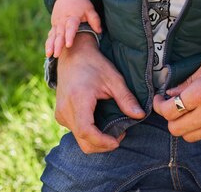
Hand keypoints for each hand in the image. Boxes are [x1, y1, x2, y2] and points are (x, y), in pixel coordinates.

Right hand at [46, 0, 101, 57]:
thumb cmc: (80, 3)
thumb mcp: (89, 9)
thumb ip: (94, 19)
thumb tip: (99, 31)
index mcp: (72, 17)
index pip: (70, 27)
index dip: (69, 36)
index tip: (69, 44)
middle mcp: (62, 21)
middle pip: (60, 34)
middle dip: (57, 45)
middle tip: (56, 54)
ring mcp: (57, 24)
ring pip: (53, 36)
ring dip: (50, 45)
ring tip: (49, 54)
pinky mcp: (54, 26)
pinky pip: (50, 36)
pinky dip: (48, 44)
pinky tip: (47, 53)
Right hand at [54, 33, 144, 152]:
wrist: (72, 55)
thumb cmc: (94, 64)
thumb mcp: (113, 78)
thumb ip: (126, 98)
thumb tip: (140, 115)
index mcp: (78, 99)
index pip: (86, 131)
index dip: (102, 142)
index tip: (118, 140)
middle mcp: (66, 109)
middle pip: (83, 141)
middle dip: (102, 145)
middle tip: (119, 135)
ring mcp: (60, 113)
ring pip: (79, 138)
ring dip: (96, 140)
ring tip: (112, 128)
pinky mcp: (60, 115)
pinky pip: (75, 132)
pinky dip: (88, 134)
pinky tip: (100, 122)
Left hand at [153, 54, 200, 141]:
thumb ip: (187, 81)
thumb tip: (170, 94)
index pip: (169, 110)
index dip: (159, 106)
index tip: (160, 99)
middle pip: (175, 128)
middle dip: (170, 118)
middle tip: (171, 107)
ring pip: (188, 136)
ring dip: (184, 125)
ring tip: (188, 111)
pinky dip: (200, 128)